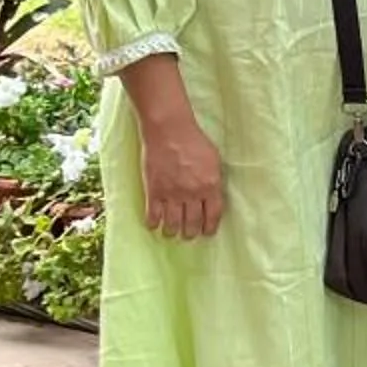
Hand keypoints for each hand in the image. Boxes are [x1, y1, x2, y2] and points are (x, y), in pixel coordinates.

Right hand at [140, 112, 225, 241]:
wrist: (169, 130)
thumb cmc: (194, 141)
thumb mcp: (213, 160)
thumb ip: (214, 180)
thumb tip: (213, 196)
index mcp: (211, 185)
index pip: (213, 215)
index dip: (210, 228)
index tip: (207, 233)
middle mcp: (192, 193)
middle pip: (192, 223)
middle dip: (191, 234)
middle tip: (188, 235)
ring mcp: (172, 194)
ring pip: (172, 224)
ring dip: (172, 232)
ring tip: (171, 233)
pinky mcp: (154, 191)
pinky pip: (153, 215)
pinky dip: (153, 224)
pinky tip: (154, 225)